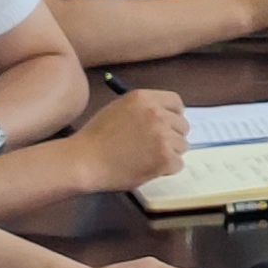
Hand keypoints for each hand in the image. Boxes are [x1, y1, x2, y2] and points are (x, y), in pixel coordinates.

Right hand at [71, 85, 191, 189]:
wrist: (84, 160)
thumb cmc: (95, 137)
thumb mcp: (119, 109)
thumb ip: (143, 110)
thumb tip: (166, 117)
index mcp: (144, 98)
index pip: (176, 102)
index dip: (174, 115)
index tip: (169, 126)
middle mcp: (157, 114)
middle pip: (183, 125)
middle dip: (173, 137)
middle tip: (156, 147)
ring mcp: (162, 136)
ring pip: (183, 146)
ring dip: (170, 153)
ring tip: (148, 158)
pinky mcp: (164, 158)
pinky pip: (178, 164)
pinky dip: (166, 169)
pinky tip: (149, 169)